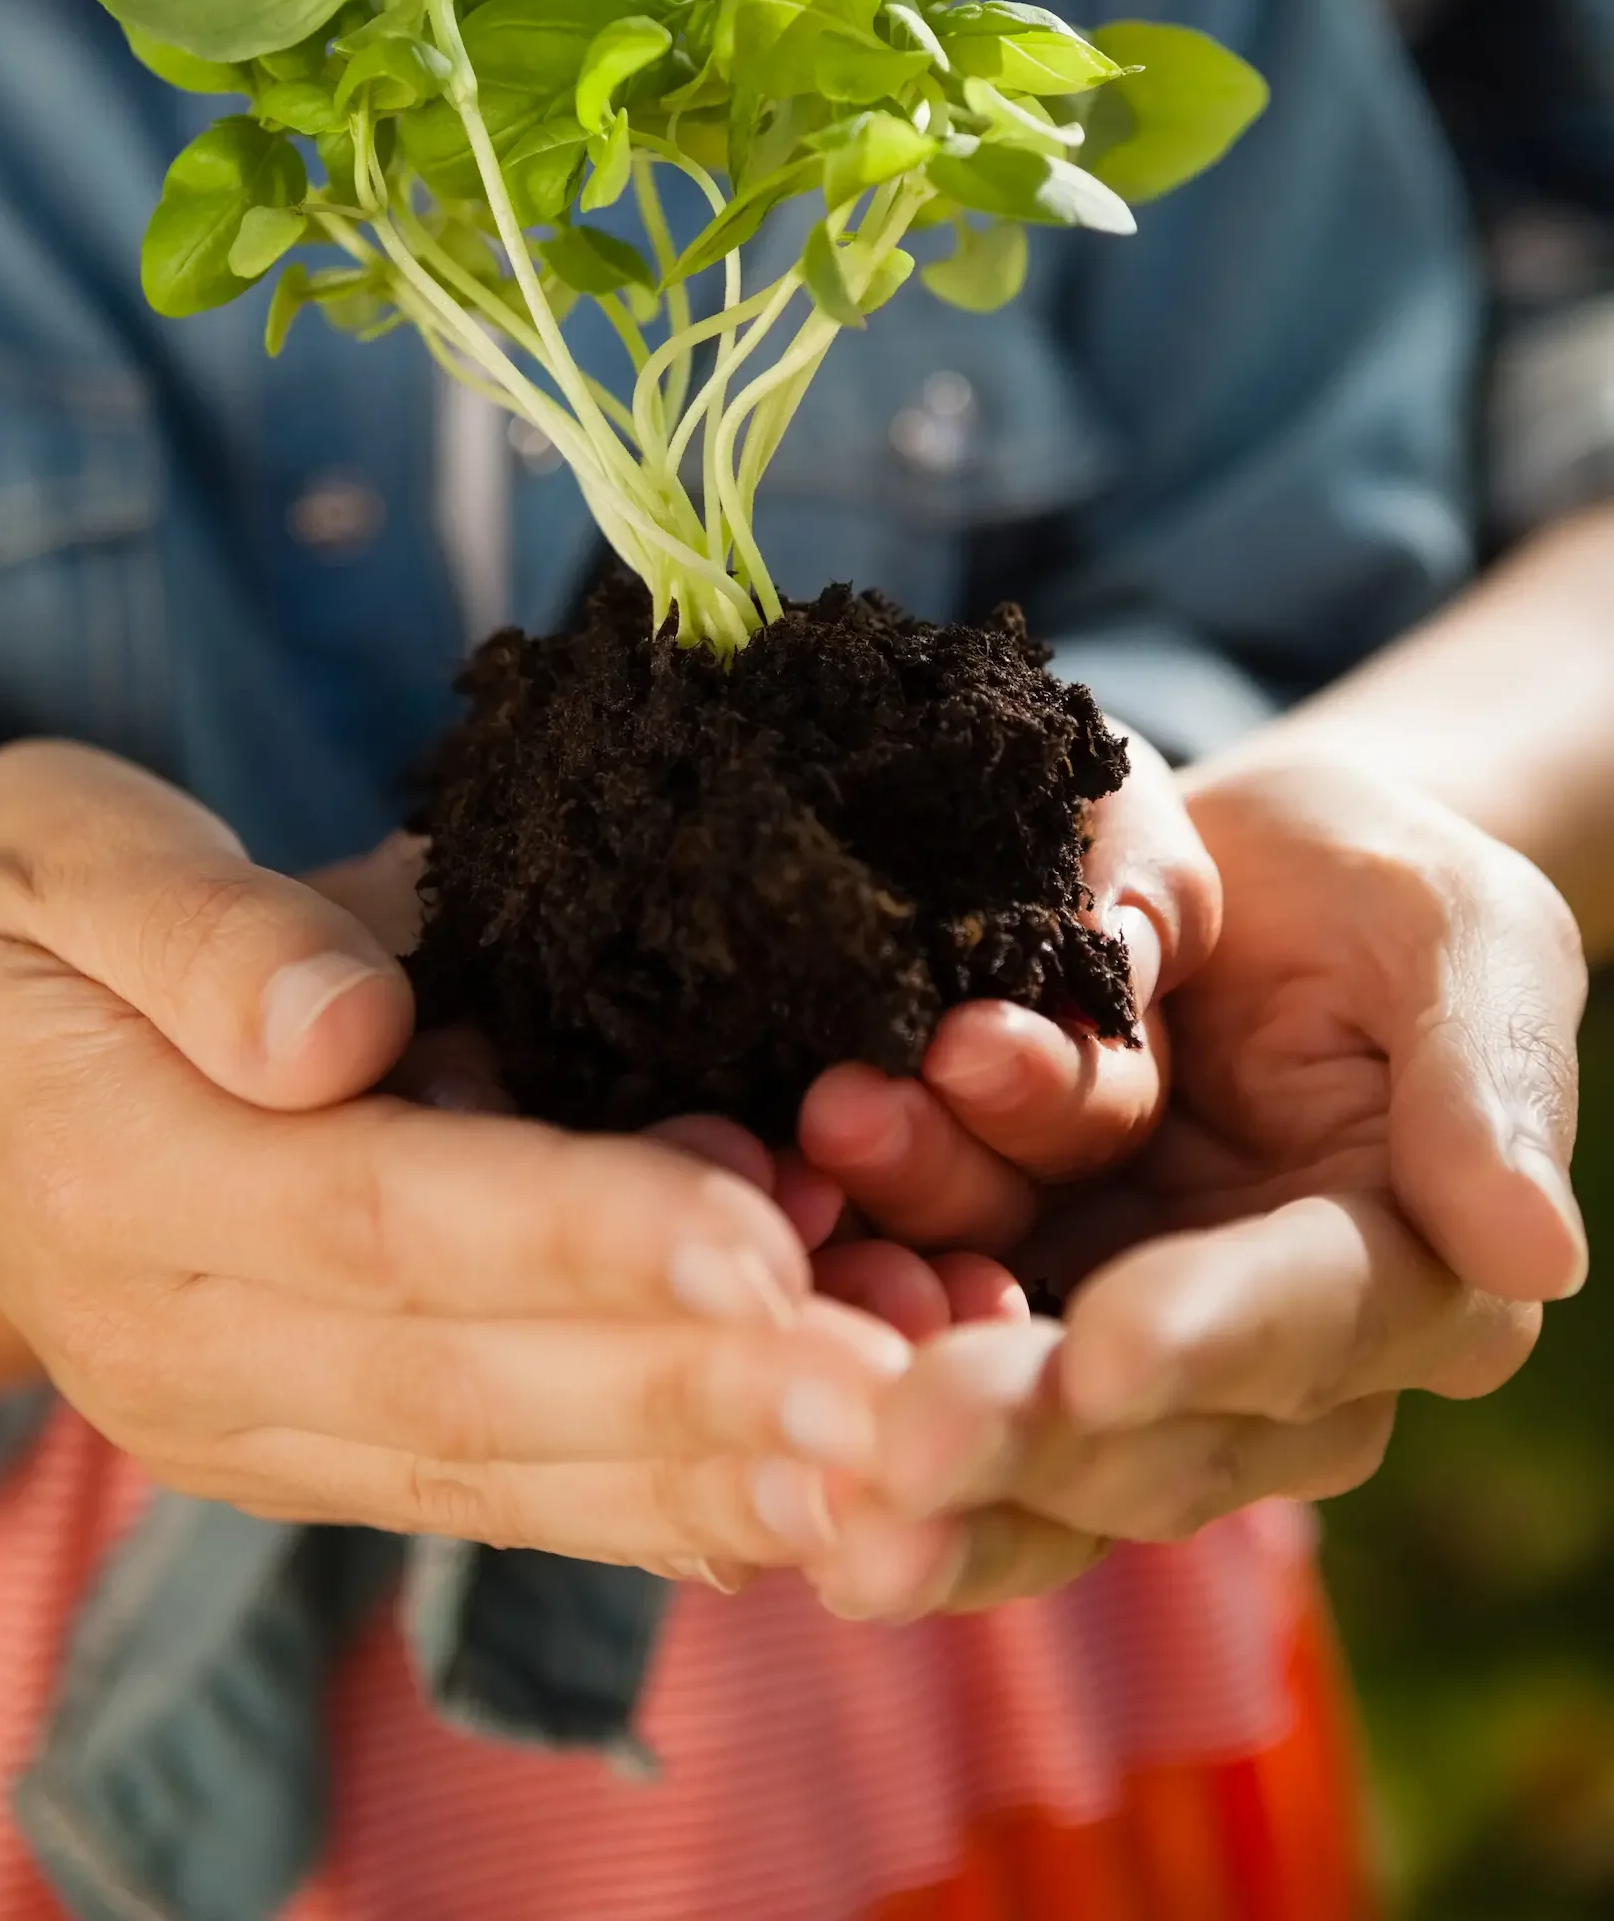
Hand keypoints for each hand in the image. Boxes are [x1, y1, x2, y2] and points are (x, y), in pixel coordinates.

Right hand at [0, 743, 908, 1577]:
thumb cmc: (20, 914)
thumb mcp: (71, 856)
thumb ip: (205, 935)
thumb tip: (341, 1029)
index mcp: (115, 1174)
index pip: (379, 1214)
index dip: (576, 1230)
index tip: (762, 1236)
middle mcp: (178, 1339)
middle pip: (464, 1377)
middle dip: (694, 1387)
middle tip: (898, 1387)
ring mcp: (239, 1418)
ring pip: (492, 1468)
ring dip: (701, 1474)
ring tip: (890, 1463)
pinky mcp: (299, 1442)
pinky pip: (481, 1490)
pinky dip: (641, 1504)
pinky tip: (791, 1504)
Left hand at [798, 753, 1588, 1617]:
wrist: (1251, 875)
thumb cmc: (1385, 892)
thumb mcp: (1467, 937)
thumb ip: (1490, 1080)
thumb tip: (1535, 1253)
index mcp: (1404, 1279)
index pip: (1301, 1324)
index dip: (1200, 1342)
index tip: (1097, 1356)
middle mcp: (1261, 1355)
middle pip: (1134, 1424)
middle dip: (1008, 1418)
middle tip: (886, 1429)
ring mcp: (1116, 1331)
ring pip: (1002, 1391)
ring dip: (890, 1320)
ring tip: (805, 1210)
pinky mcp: (1006, 1287)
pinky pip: (916, 1315)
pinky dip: (841, 1284)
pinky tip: (770, 1225)